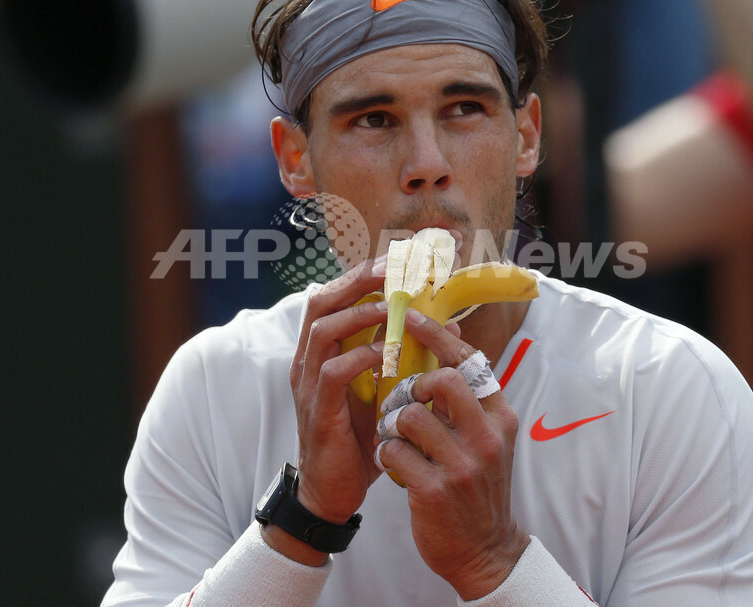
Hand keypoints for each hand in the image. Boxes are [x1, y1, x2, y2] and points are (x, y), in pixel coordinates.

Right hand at [289, 257, 386, 525]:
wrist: (332, 493)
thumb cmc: (359, 438)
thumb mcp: (384, 391)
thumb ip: (404, 357)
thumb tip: (444, 326)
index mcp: (321, 351)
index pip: (334, 296)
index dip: (362, 274)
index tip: (396, 260)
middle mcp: (308, 360)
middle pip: (321, 301)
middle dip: (358, 280)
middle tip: (393, 270)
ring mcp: (307, 384)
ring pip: (324, 329)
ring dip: (360, 313)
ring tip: (392, 306)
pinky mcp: (317, 410)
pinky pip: (332, 372)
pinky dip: (361, 356)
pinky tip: (386, 354)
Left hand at [375, 311, 529, 600]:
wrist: (484, 550)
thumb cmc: (477, 487)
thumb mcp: (486, 439)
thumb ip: (469, 399)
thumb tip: (452, 343)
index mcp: (500, 418)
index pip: (470, 363)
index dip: (438, 335)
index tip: (411, 315)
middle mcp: (486, 437)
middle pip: (442, 380)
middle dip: (414, 385)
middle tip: (406, 402)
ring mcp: (462, 465)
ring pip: (410, 416)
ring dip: (394, 425)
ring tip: (398, 441)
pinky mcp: (434, 490)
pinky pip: (393, 451)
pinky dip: (386, 454)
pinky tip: (394, 466)